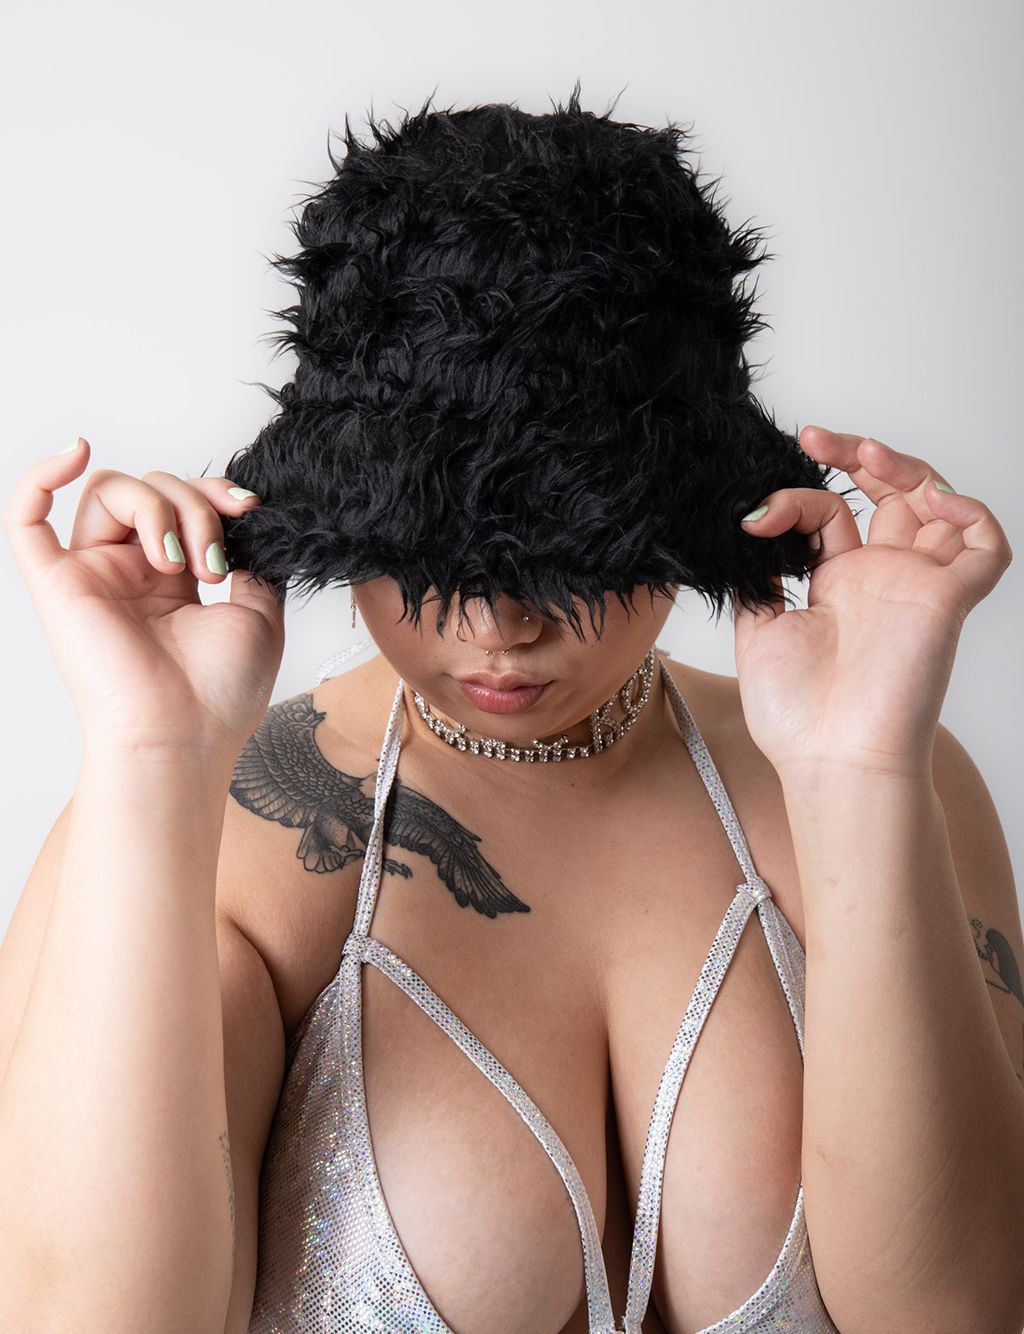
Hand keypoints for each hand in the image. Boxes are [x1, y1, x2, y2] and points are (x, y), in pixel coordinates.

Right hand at [3, 438, 285, 757]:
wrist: (185, 735)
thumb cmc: (220, 692)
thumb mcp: (259, 614)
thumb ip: (251, 563)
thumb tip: (246, 526)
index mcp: (174, 581)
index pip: (186, 505)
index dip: (216, 494)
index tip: (249, 509)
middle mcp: (130, 574)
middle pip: (152, 490)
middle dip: (195, 507)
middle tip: (213, 562)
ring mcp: (91, 575)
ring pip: (110, 491)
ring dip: (157, 506)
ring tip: (180, 563)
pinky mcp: (55, 583)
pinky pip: (25, 518)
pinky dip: (43, 475)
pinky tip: (76, 452)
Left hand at [732, 425, 1012, 779]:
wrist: (830, 758)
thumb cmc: (797, 714)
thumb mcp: (761, 629)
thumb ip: (762, 576)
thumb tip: (752, 523)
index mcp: (837, 585)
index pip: (829, 514)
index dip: (795, 498)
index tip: (756, 517)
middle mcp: (881, 579)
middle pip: (889, 495)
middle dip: (857, 455)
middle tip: (815, 437)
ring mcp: (916, 587)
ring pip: (938, 506)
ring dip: (908, 468)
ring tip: (864, 454)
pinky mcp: (948, 601)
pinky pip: (986, 546)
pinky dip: (967, 511)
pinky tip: (923, 498)